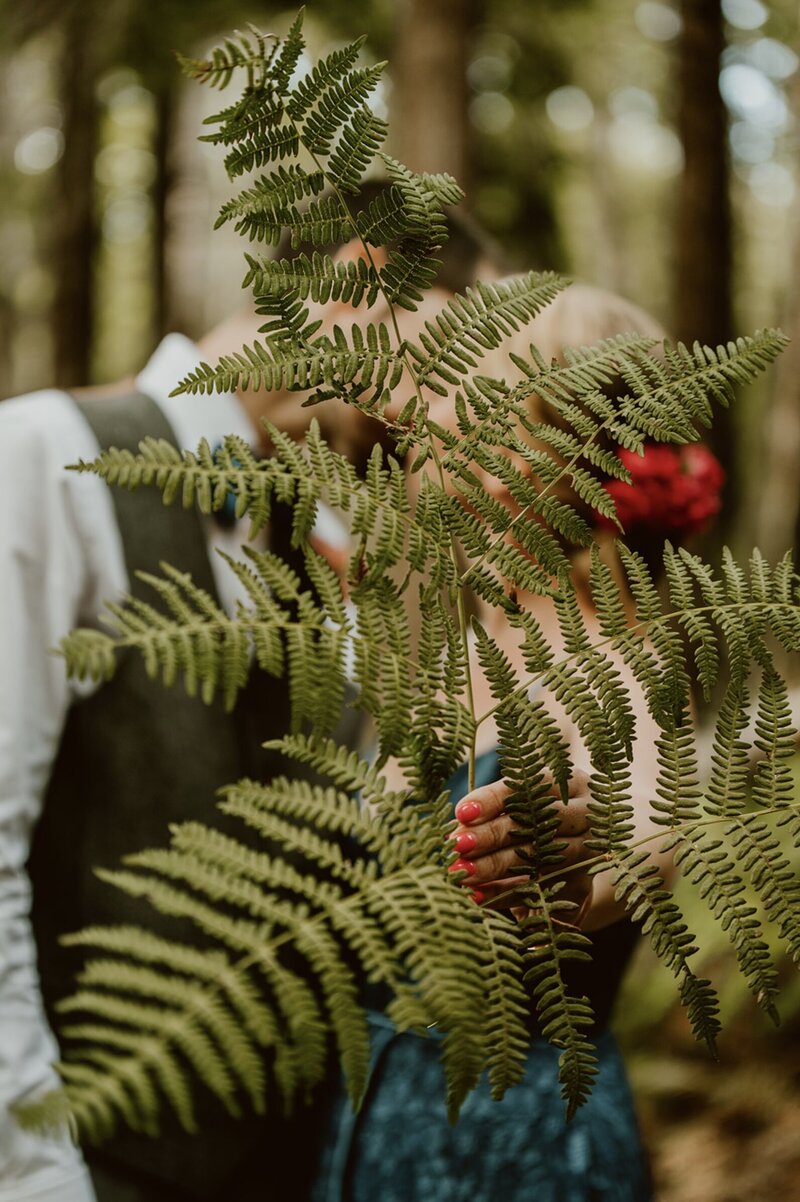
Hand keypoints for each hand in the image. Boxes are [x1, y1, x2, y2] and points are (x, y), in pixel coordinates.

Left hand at [447, 772, 594, 922]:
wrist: (572, 867)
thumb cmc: (538, 824)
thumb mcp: (520, 811)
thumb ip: (492, 815)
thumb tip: (455, 829)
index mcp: (569, 784)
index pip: (529, 787)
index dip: (492, 799)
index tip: (462, 813)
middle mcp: (585, 814)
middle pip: (536, 822)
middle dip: (491, 835)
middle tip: (457, 846)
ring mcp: (588, 850)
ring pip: (538, 857)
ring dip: (495, 866)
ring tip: (461, 873)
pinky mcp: (583, 884)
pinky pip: (539, 889)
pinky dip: (505, 893)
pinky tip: (477, 896)